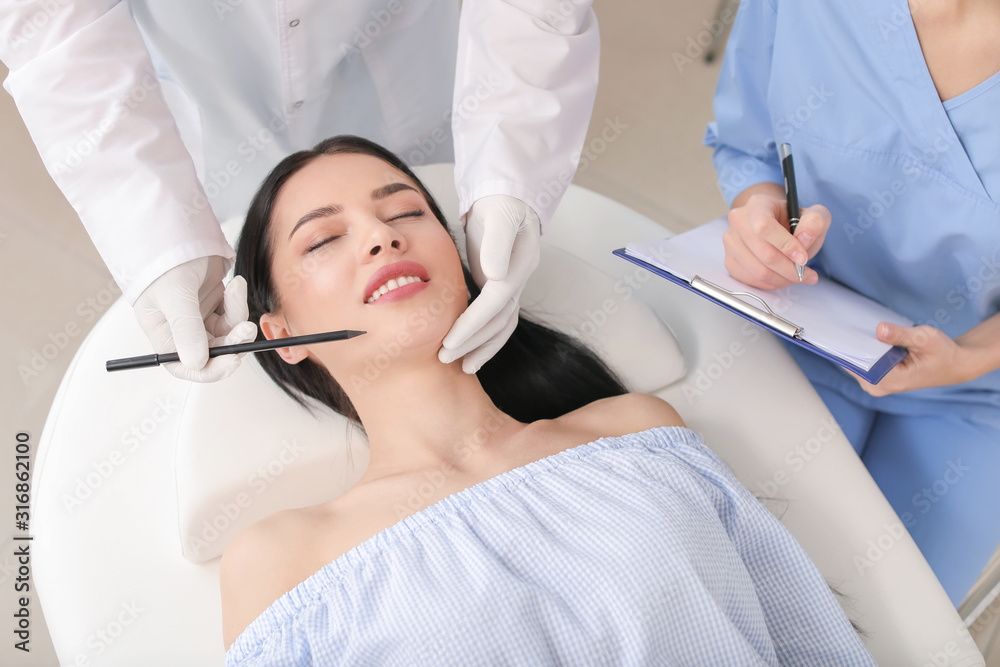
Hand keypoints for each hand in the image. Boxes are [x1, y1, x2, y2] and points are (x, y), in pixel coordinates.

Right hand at [133, 256, 257, 381]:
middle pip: (213, 351)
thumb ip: (186, 329)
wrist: (176, 231)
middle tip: (246, 329)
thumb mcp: (174, 296)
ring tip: (234, 289)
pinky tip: (234, 283)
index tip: (232, 361)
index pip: (186, 366)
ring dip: (237, 316)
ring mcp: (199, 317)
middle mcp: (181, 330)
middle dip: (233, 341)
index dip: (210, 369)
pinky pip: (233, 313)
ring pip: (228, 332)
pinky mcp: (214, 303)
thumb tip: (196, 362)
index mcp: (164, 334)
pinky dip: (237, 301)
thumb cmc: (164, 261)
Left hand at [439, 195, 540, 372]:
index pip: (496, 301)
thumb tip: (494, 275)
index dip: (473, 323)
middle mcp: (518, 279)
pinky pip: (496, 319)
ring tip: (463, 366)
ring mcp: (511, 284)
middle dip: (473, 342)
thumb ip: (497, 242)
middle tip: (446, 359)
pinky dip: (484, 337)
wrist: (505, 197)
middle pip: (498, 320)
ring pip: (501, 325)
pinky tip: (469, 350)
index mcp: (520, 265)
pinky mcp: (500, 286)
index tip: (450, 341)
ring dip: (482, 347)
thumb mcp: (500, 215)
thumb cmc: (500, 202)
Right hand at [724, 185, 830, 288]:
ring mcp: (731, 242)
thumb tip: (804, 238)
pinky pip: (749, 280)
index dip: (785, 245)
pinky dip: (769, 284)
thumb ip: (815, 222)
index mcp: (758, 204)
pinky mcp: (729, 260)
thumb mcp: (814, 216)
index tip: (803, 259)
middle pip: (763, 253)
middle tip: (805, 273)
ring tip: (795, 275)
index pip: (764, 226)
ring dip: (781, 279)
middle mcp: (739, 221)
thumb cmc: (793, 222)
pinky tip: (780, 277)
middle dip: (789, 269)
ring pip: (757, 270)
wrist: (775, 228)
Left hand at [850, 323, 973, 395]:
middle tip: (845, 323)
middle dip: (851, 343)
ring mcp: (876, 384)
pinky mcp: (877, 378)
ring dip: (857, 345)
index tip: (841, 328)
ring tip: (855, 327)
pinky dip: (863, 349)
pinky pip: (862, 362)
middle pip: (853, 363)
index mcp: (890, 380)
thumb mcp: (925, 339)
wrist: (954, 365)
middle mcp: (879, 386)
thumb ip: (901, 335)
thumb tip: (879, 329)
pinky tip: (865, 335)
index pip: (858, 362)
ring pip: (856, 362)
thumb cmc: (943, 352)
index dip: (849, 345)